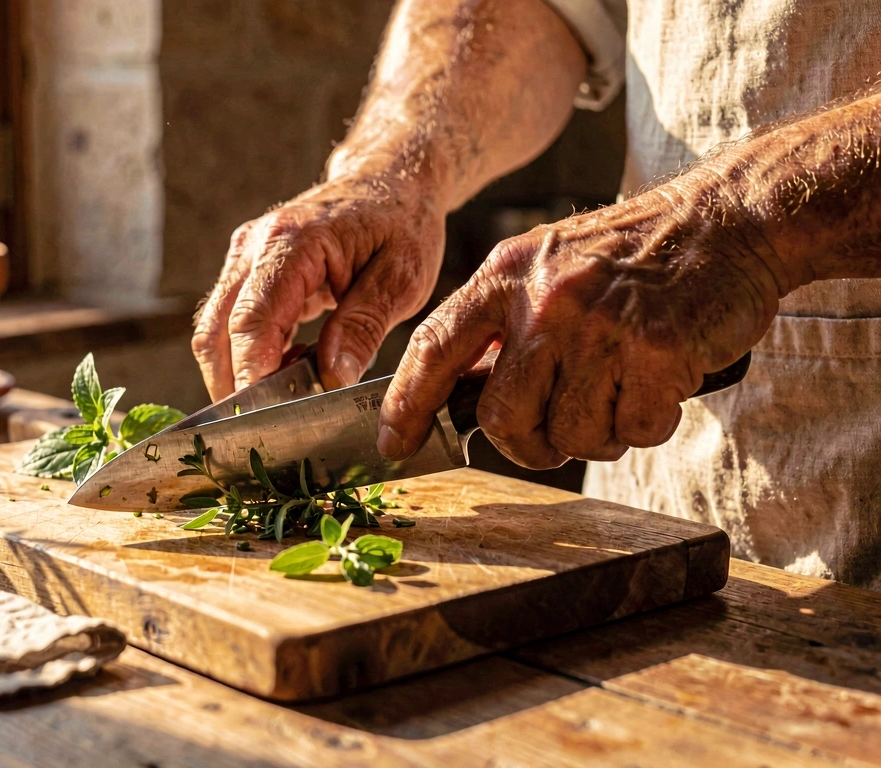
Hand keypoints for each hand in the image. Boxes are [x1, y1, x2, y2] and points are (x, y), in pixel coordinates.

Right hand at [193, 177, 445, 399]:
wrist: (392, 181)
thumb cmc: (401, 224)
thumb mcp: (402, 277)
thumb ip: (364, 326)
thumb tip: (331, 377)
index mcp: (291, 242)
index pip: (251, 322)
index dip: (252, 376)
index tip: (267, 419)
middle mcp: (254, 245)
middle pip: (217, 331)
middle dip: (235, 386)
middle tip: (270, 427)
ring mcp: (244, 256)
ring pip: (213, 331)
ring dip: (239, 373)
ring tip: (290, 393)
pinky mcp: (247, 269)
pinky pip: (229, 323)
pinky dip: (249, 356)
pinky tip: (291, 368)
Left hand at [377, 171, 785, 466]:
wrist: (725, 221)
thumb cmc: (630, 257)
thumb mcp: (545, 267)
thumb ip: (500, 325)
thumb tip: (456, 397)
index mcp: (506, 275)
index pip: (433, 348)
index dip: (406, 405)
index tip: (394, 443)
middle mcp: (545, 299)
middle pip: (503, 418)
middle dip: (528, 444)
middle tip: (555, 436)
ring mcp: (601, 325)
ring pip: (571, 433)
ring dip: (596, 434)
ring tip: (619, 392)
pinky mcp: (658, 349)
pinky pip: (633, 430)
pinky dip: (647, 424)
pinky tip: (658, 385)